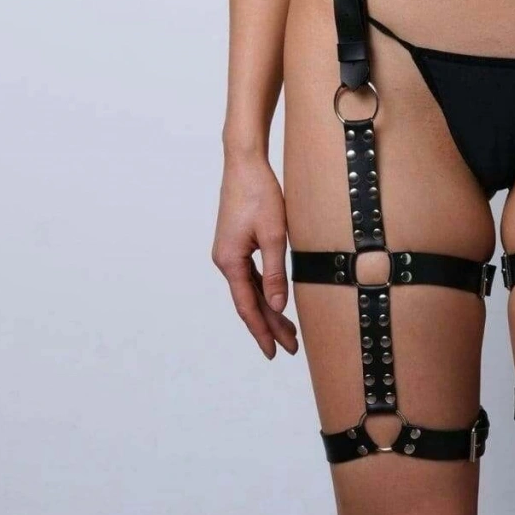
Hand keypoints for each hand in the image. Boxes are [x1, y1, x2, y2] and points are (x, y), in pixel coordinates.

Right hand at [212, 152, 298, 359]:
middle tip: (290, 346)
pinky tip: (274, 300)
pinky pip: (249, 275)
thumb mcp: (272, 234)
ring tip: (287, 329)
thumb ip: (275, 273)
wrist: (244, 163)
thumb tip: (277, 306)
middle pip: (249, 301)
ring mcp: (229, 252)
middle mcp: (225, 260)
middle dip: (269, 325)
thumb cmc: (259, 193)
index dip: (262, 331)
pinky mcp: (235, 243)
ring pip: (250, 289)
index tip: (274, 352)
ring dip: (268, 309)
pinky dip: (263, 290)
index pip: (248, 307)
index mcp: (230, 262)